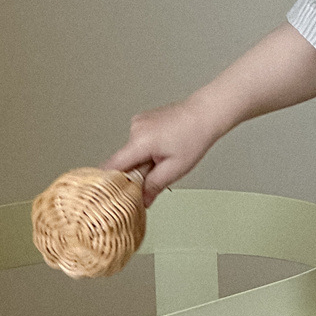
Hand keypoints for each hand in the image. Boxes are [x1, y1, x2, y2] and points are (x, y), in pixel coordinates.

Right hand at [102, 94, 223, 207]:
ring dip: (144, 159)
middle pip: (124, 160)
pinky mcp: (141, 120)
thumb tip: (142, 200)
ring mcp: (137, 122)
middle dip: (137, 171)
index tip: (112, 192)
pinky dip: (147, 149)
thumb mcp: (175, 169)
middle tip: (158, 170)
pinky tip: (164, 145)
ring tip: (166, 154)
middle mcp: (135, 129)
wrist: (204, 114)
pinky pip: (138, 141)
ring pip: (132, 151)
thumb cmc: (194, 137)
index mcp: (140, 141)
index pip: (113, 165)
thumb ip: (154, 186)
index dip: (111, 180)